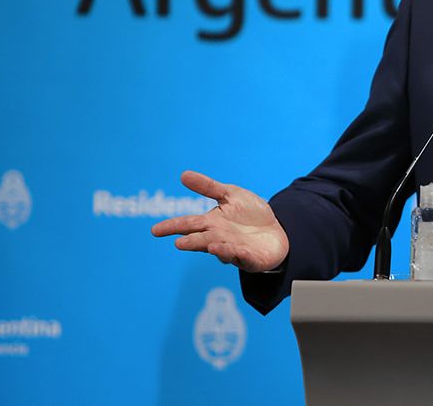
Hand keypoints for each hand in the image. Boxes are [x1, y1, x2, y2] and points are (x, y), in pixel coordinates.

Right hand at [151, 170, 289, 272]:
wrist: (277, 229)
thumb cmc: (250, 214)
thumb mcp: (230, 195)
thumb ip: (208, 187)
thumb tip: (183, 174)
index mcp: (211, 223)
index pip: (188, 224)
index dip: (172, 227)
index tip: (155, 230)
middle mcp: (219, 238)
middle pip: (202, 240)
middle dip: (192, 242)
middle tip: (179, 244)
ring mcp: (234, 250)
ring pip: (221, 250)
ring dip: (215, 248)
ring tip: (208, 245)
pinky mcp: (251, 258)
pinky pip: (243, 257)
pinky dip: (237, 254)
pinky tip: (233, 249)